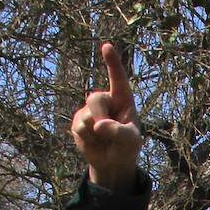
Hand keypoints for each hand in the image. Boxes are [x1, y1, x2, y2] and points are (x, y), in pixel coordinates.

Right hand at [71, 42, 141, 192]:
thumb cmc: (127, 147)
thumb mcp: (131, 141)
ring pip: (86, 116)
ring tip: (104, 139)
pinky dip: (88, 140)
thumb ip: (119, 131)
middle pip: (95, 99)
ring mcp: (90, 111)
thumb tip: (97, 125)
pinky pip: (79, 128)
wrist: (112, 163)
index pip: (118, 79)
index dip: (112, 63)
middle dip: (100, 116)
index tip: (107, 46)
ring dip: (96, 132)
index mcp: (123, 100)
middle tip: (105, 130)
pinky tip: (94, 142)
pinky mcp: (79, 122)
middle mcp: (106, 101)